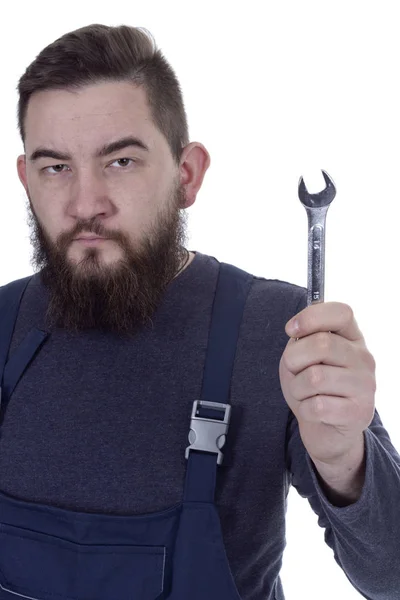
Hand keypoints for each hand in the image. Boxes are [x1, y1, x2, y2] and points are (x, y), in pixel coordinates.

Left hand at [279, 302, 375, 465]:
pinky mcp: (359, 412)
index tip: (291, 330)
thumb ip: (302, 340)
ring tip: (304, 394)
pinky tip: (314, 411)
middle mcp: (364, 358)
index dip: (311, 316)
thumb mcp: (302, 357)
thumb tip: (299, 332)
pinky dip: (304, 409)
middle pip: (322, 343)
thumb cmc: (311, 387)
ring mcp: (365, 385)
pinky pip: (316, 406)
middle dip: (294, 358)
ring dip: (297, 388)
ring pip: (314, 377)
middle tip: (293, 371)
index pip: (341, 312)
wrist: (326, 430)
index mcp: (352, 338)